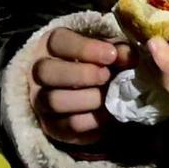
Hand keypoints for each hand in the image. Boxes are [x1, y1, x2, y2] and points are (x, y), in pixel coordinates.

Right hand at [29, 28, 134, 146]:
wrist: (93, 95)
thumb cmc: (100, 64)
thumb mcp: (108, 52)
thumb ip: (118, 51)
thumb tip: (129, 56)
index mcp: (51, 45)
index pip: (58, 41)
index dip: (85, 48)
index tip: (111, 55)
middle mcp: (39, 72)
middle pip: (45, 71)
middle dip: (81, 74)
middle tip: (106, 76)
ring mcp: (41, 100)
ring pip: (54, 100)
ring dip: (87, 99)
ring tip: (108, 97)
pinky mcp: (51, 126)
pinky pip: (68, 125)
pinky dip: (92, 121)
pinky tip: (107, 114)